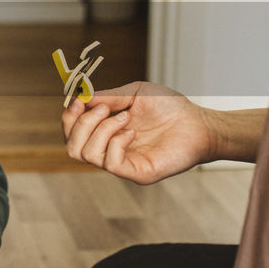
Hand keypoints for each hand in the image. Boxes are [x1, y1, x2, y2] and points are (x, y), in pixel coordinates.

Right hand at [62, 82, 212, 184]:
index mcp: (105, 133)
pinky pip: (111, 163)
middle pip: (72, 148)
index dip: (69, 117)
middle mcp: (110, 151)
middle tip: (104, 109)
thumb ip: (108, 97)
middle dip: (82, 124)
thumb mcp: (134, 93)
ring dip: (102, 130)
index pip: (72, 133)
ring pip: (87, 155)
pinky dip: (116, 142)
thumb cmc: (169, 107)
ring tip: (126, 117)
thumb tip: (81, 97)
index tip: (79, 100)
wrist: (198, 122)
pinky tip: (132, 131)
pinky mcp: (136, 173)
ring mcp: (122, 164)